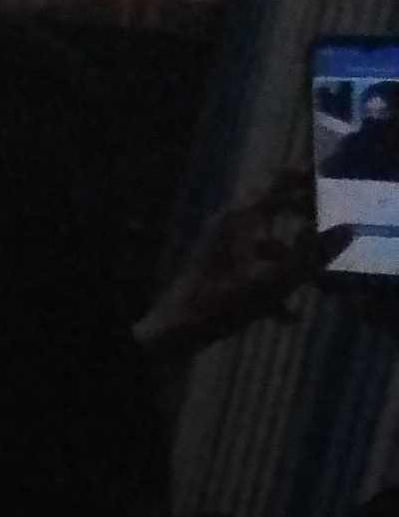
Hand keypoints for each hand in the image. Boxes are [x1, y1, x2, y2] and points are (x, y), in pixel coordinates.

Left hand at [137, 168, 340, 359]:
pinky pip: (249, 271)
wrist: (167, 338)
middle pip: (273, 208)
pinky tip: (289, 317)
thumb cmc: (218, 305)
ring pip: (263, 244)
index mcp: (240, 217)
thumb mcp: (272, 282)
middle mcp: (228, 225)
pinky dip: (270, 286)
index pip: (280, 181)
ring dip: (290, 258)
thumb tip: (349, 229)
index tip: (333, 184)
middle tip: (332, 225)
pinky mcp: (213, 273)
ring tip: (317, 278)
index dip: (308, 178)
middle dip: (304, 217)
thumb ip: (311, 256)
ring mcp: (218, 249)